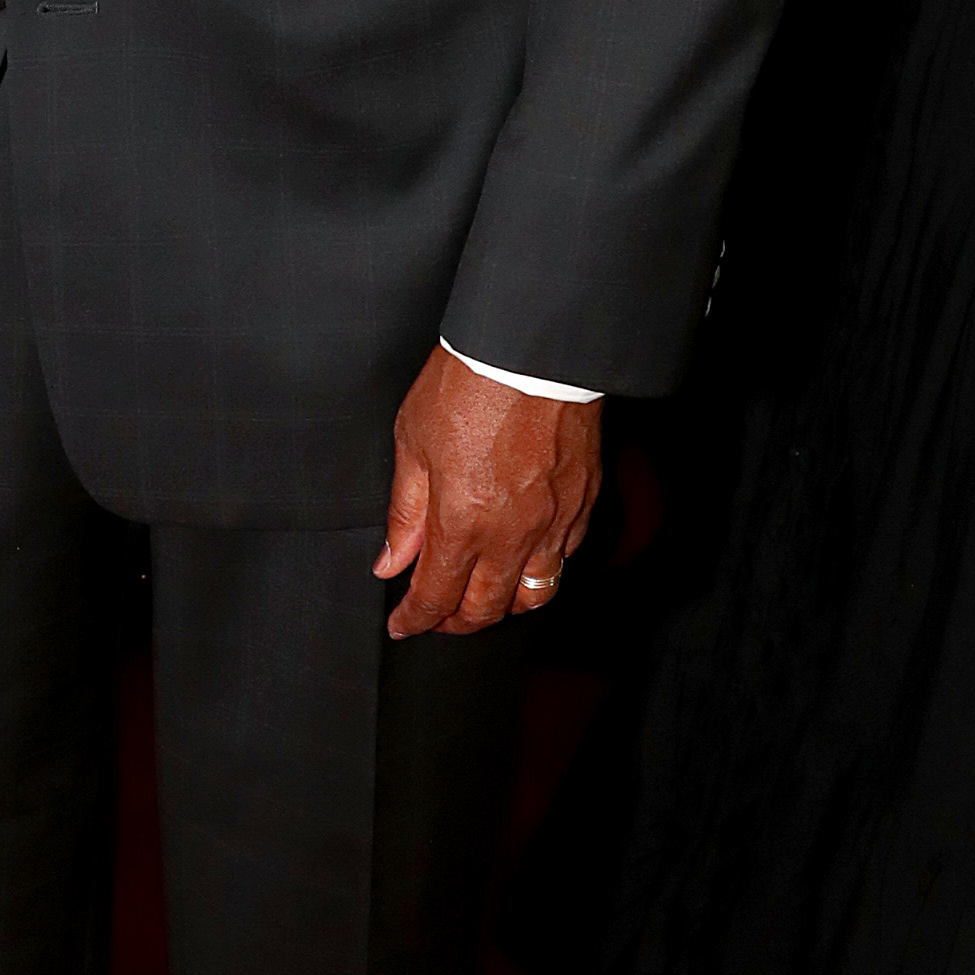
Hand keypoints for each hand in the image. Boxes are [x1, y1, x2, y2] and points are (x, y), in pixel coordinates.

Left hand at [376, 347, 603, 639]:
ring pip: (533, 594)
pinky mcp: (583, 502)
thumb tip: (391, 561)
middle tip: (437, 618)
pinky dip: (541, 570)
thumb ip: (405, 511)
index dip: (415, 620)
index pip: (436, 597)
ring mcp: (553, 522)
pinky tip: (524, 560)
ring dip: (503, 607)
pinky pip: (564, 558)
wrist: (532, 348)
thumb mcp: (413, 442)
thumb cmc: (469, 383)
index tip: (403, 625)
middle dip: (455, 623)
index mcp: (462, 522)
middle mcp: (511, 534)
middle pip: (485, 609)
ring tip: (482, 600)